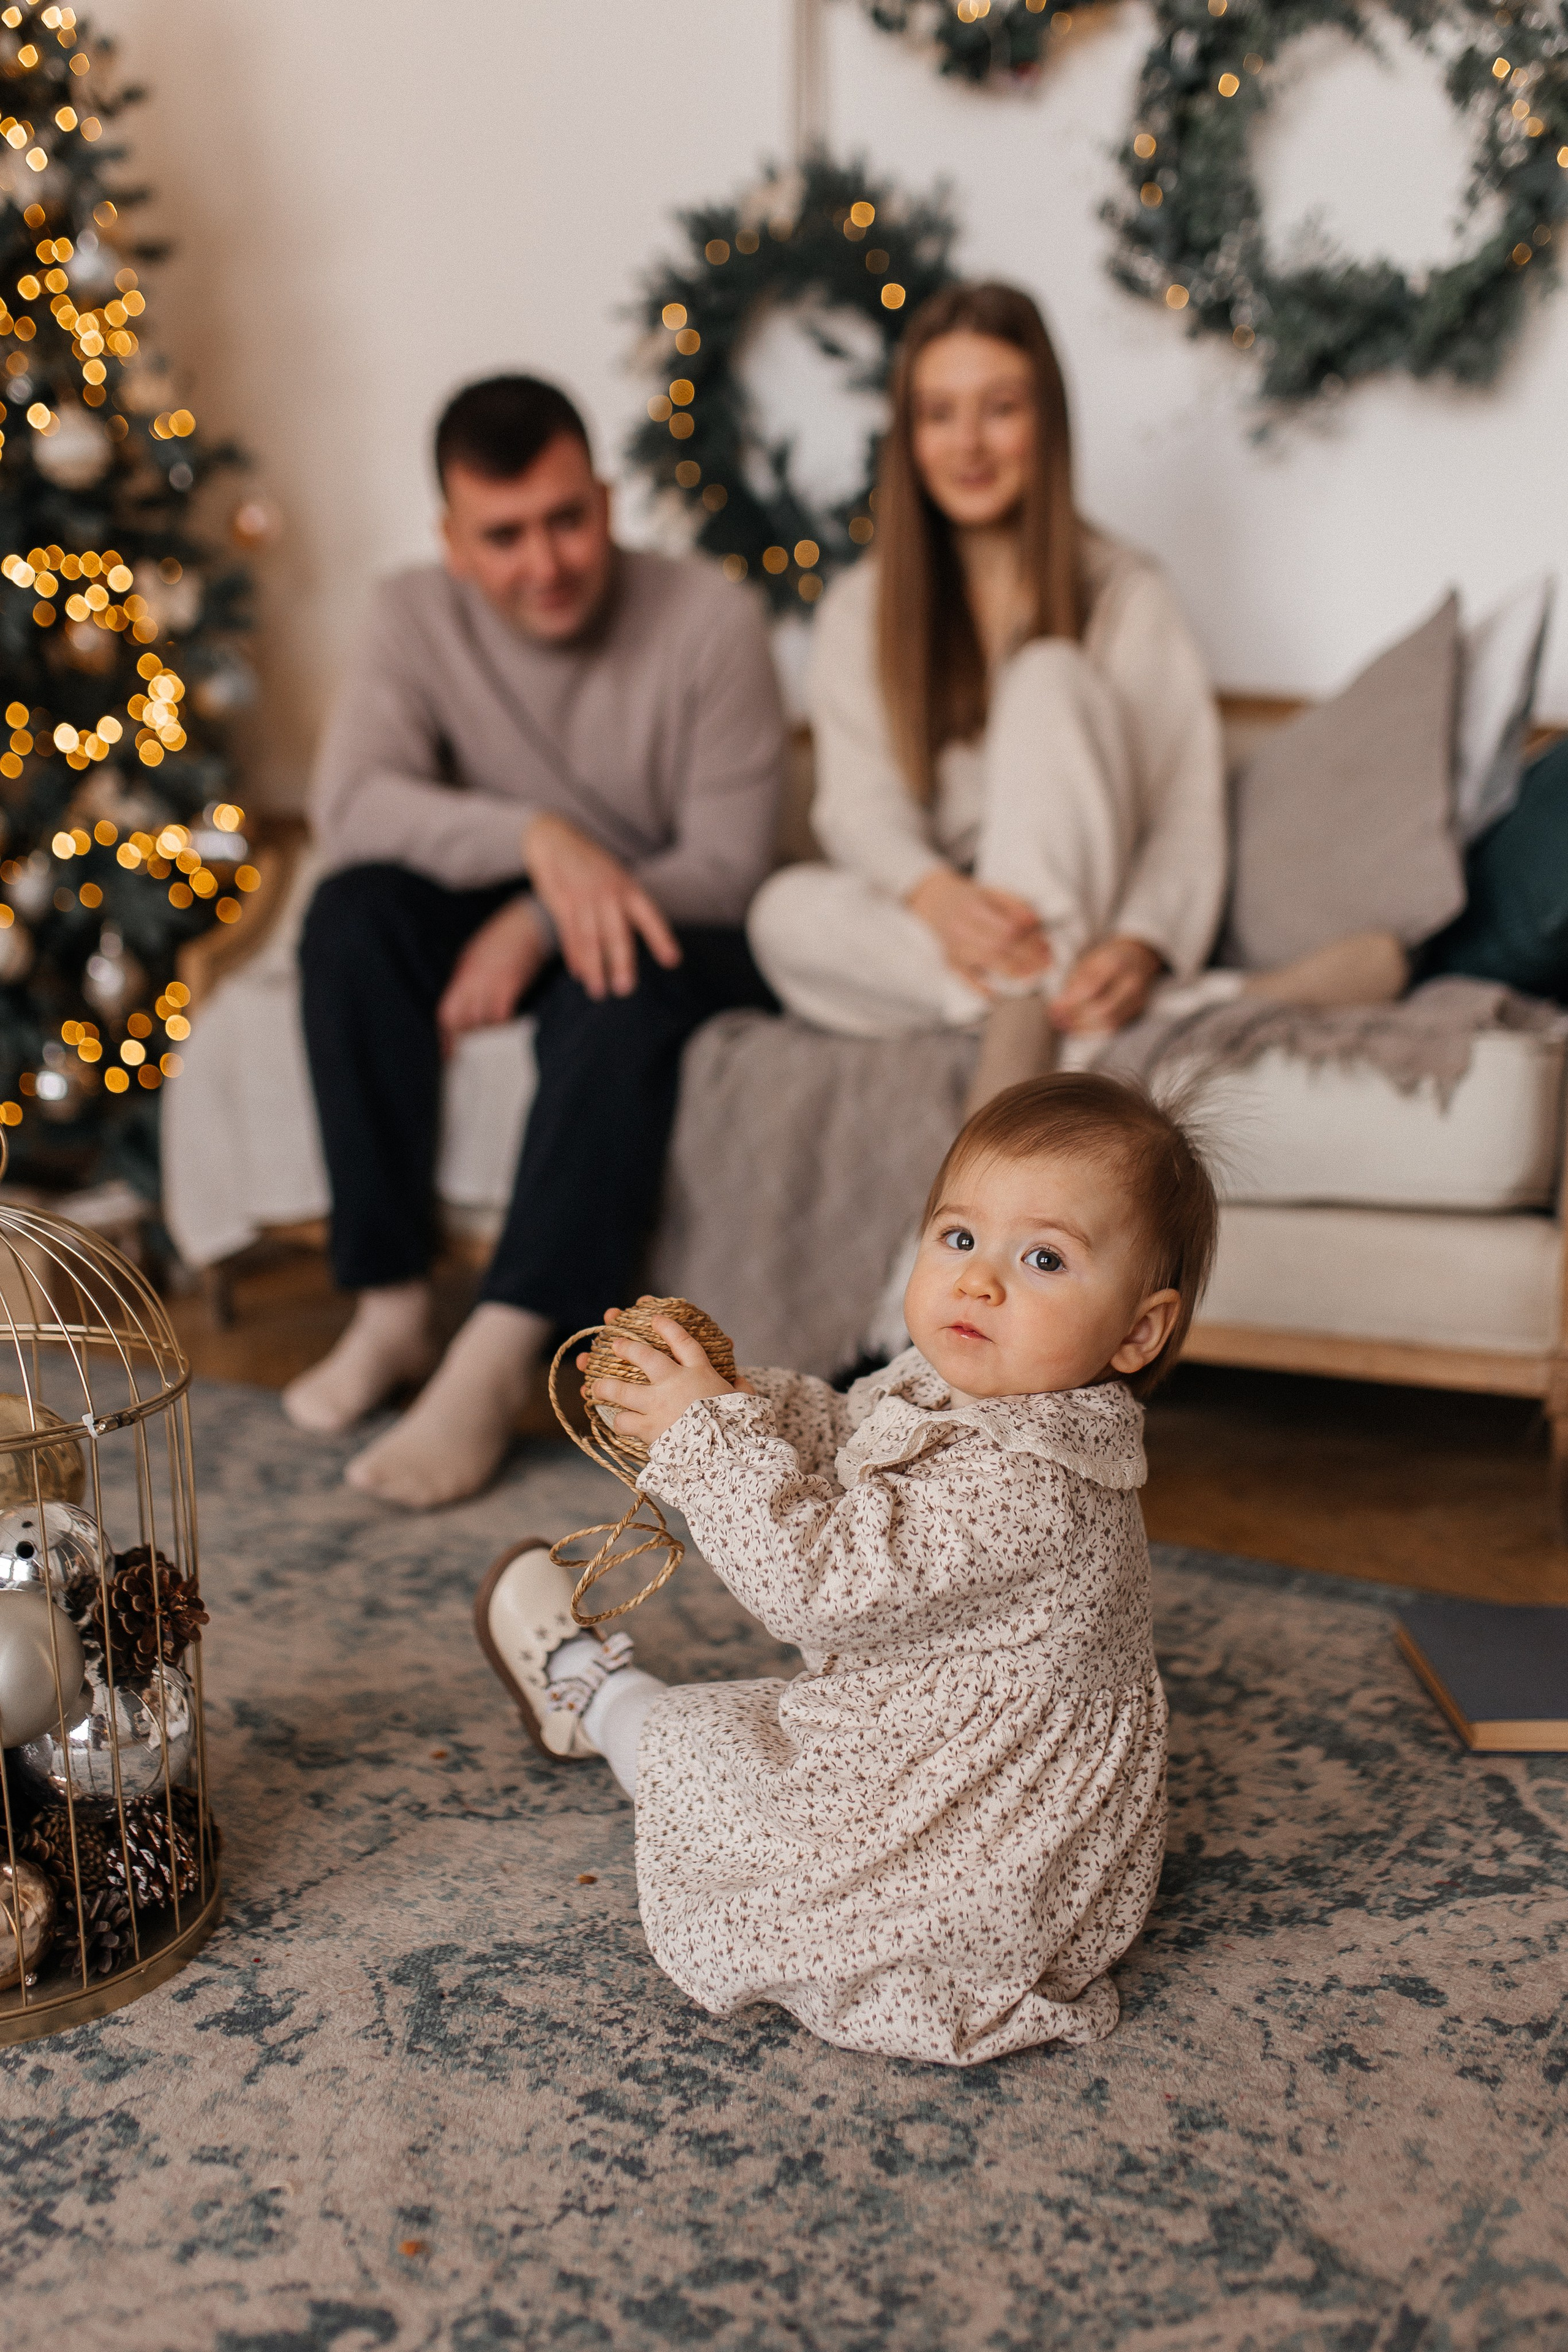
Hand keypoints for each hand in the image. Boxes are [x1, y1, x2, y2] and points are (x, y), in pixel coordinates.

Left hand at [436, 895, 550, 1055]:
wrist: (528, 923)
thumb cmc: (502, 938)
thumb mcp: (475, 956)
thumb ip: (467, 979)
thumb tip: (462, 1004)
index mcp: (462, 974)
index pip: (447, 1012)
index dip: (446, 1035)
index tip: (449, 1053)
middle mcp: (473, 979)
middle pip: (460, 1020)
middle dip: (465, 1041)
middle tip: (470, 1058)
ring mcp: (491, 982)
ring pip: (482, 1021)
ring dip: (486, 1037)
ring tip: (490, 1052)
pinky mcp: (511, 983)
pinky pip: (503, 1014)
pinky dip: (504, 1027)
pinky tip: (508, 1034)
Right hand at [523, 811, 680, 1000]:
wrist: (556, 840)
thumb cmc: (593, 866)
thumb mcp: (617, 877)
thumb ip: (628, 907)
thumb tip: (641, 940)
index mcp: (628, 888)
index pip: (649, 915)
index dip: (661, 938)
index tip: (672, 961)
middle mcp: (608, 893)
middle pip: (616, 933)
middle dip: (621, 963)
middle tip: (625, 990)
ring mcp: (583, 897)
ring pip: (590, 939)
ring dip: (594, 968)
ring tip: (599, 992)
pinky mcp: (560, 902)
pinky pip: (569, 934)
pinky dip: (574, 956)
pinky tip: (579, 974)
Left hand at [580, 1304, 753, 1449]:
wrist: (725, 1453)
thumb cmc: (739, 1427)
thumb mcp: (746, 1403)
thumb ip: (742, 1389)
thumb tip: (742, 1382)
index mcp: (700, 1373)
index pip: (683, 1342)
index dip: (667, 1328)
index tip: (655, 1318)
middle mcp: (674, 1383)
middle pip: (644, 1357)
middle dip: (627, 1347)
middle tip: (614, 1344)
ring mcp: (657, 1405)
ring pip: (621, 1390)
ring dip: (606, 1386)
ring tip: (595, 1385)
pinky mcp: (648, 1428)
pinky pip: (624, 1422)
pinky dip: (618, 1421)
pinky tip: (614, 1421)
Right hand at [905, 867, 1052, 994]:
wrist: (934, 901)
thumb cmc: (969, 897)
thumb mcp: (992, 891)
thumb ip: (1015, 904)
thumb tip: (1035, 923)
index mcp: (974, 907)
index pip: (1008, 928)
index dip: (1030, 939)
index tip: (1046, 945)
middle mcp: (962, 928)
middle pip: (1000, 947)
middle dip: (1027, 957)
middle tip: (1046, 963)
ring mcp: (954, 947)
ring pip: (987, 963)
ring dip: (1014, 972)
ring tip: (1033, 974)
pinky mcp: (949, 962)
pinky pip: (966, 980)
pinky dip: (983, 989)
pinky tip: (1001, 993)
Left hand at [1050, 936, 1164, 1033]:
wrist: (1140, 957)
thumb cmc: (1108, 958)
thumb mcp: (1091, 960)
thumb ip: (1076, 981)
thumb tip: (1059, 1006)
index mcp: (1116, 964)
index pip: (1091, 988)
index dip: (1070, 1002)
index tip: (1052, 1008)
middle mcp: (1132, 983)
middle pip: (1103, 1009)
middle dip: (1076, 1018)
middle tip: (1055, 1020)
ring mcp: (1139, 999)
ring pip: (1110, 1022)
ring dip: (1083, 1028)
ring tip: (1063, 1026)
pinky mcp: (1139, 1011)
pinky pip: (1115, 1027)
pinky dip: (1094, 1030)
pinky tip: (1077, 1029)